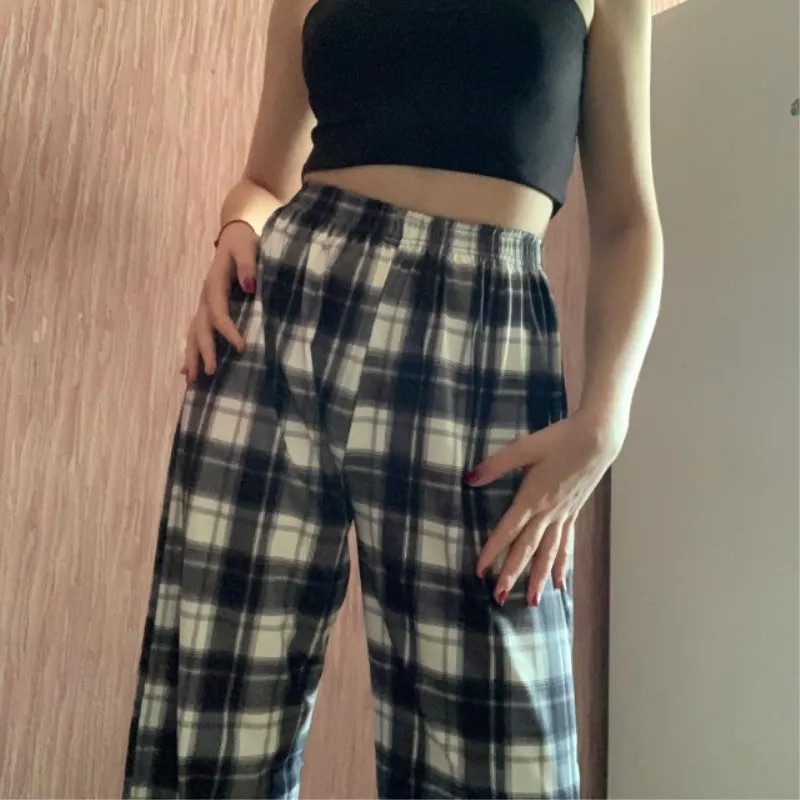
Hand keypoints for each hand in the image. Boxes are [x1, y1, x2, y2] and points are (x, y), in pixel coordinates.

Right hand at [181, 221, 258, 382]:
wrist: (234, 235)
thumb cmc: (243, 243)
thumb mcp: (247, 248)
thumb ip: (248, 266)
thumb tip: (250, 287)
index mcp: (214, 284)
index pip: (219, 313)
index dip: (228, 331)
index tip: (242, 348)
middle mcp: (205, 297)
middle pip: (200, 328)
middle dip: (203, 351)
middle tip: (209, 374)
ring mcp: (203, 304)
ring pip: (193, 333)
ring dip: (192, 356)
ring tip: (190, 380)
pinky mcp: (206, 308)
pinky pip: (195, 332)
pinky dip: (191, 350)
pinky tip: (186, 369)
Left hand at [466, 413, 622, 606]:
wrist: (598, 438)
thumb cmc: (560, 439)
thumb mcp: (524, 447)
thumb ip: (496, 465)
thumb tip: (469, 479)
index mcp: (533, 498)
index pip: (508, 530)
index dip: (493, 551)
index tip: (480, 571)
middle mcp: (549, 512)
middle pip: (528, 549)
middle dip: (513, 574)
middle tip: (500, 597)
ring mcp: (564, 515)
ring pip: (549, 553)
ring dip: (539, 577)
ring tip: (533, 601)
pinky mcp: (574, 512)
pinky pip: (566, 544)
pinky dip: (562, 564)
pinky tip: (561, 582)